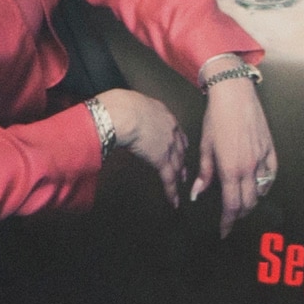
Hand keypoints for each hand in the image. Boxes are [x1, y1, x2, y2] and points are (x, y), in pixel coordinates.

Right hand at [93, 87, 188, 205]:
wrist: (122, 113)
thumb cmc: (119, 105)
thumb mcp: (129, 102)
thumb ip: (132, 111)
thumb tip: (121, 113)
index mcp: (162, 112)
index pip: (175, 129)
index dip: (178, 141)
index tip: (180, 147)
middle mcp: (170, 128)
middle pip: (179, 148)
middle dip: (182, 160)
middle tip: (184, 170)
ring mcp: (168, 145)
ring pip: (176, 164)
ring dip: (179, 176)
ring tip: (180, 184)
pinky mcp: (161, 160)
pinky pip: (168, 179)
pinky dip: (171, 191)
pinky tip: (174, 201)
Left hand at [193, 76, 276, 231]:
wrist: (234, 95)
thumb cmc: (217, 117)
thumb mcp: (205, 146)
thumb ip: (205, 173)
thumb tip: (198, 192)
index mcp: (230, 168)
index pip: (231, 206)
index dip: (228, 222)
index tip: (224, 231)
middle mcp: (249, 167)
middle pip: (247, 203)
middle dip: (238, 215)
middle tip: (230, 219)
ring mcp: (262, 159)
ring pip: (260, 192)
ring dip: (251, 202)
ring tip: (242, 204)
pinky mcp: (270, 149)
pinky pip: (271, 175)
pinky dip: (265, 185)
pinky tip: (259, 187)